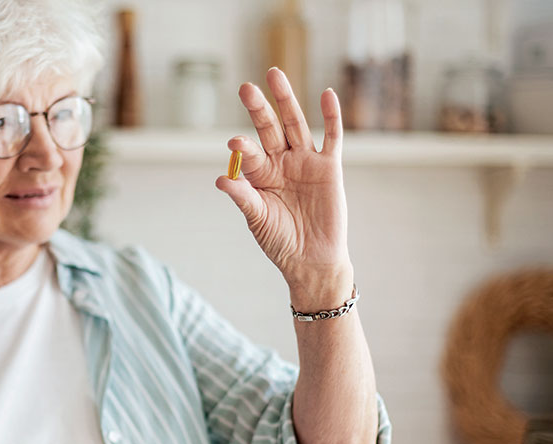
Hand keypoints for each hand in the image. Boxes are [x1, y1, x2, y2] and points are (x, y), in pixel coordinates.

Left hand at [215, 67, 352, 299]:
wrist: (312, 260)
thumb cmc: (281, 241)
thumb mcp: (258, 219)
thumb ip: (243, 197)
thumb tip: (220, 178)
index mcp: (260, 175)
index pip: (249, 154)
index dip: (243, 148)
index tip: (235, 143)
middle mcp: (281, 162)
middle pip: (270, 128)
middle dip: (259, 109)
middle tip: (246, 88)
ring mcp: (305, 162)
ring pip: (296, 124)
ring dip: (286, 100)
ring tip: (274, 75)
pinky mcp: (329, 168)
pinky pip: (331, 137)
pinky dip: (330, 116)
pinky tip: (326, 95)